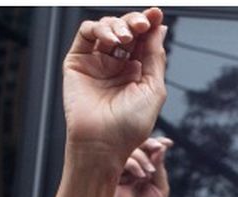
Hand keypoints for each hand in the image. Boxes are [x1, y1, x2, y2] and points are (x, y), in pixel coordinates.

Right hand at [63, 8, 167, 170]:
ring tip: (126, 37)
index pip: (144, 40)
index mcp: (138, 71)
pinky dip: (99, 29)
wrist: (103, 142)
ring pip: (106, 28)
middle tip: (141, 24)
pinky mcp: (77, 61)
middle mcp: (117, 64)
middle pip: (126, 30)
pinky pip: (86, 34)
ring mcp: (97, 61)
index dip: (150, 24)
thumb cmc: (130, 124)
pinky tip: (112, 39)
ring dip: (118, 25)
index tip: (156, 13)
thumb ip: (155, 56)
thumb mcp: (153, 87)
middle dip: (135, 22)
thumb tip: (160, 28)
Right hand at [112, 136, 171, 196]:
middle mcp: (133, 166)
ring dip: (142, 157)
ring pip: (129, 151)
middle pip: (137, 145)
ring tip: (150, 172)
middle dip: (150, 144)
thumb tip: (161, 147)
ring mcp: (123, 170)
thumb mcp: (160, 186)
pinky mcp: (114, 176)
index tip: (168, 143)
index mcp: (144, 167)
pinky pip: (121, 162)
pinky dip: (133, 164)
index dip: (157, 143)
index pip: (148, 149)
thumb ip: (160, 167)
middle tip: (158, 147)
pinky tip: (141, 175)